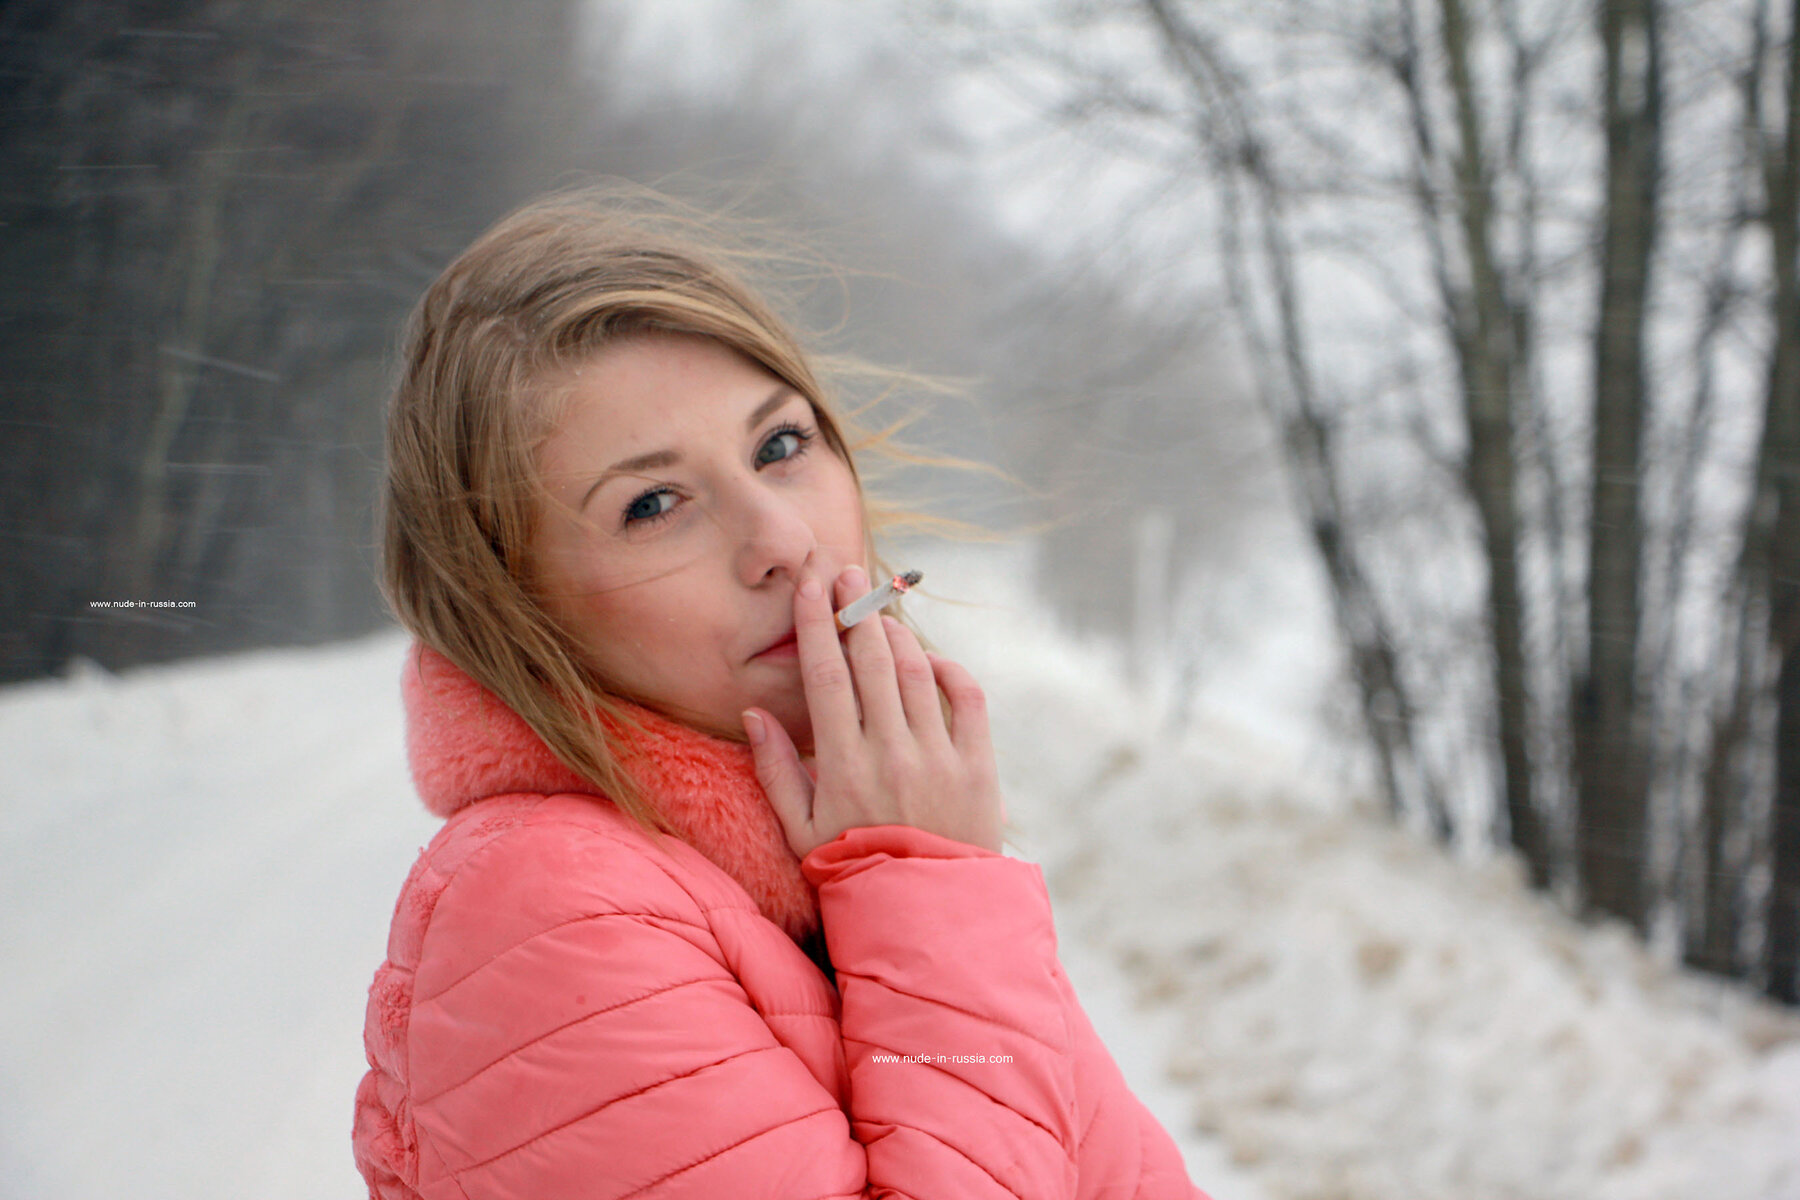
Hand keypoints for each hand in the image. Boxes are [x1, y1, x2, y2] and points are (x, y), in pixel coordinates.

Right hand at [742, 565, 1005, 857]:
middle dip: (856, 608)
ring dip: (896, 632)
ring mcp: (938, 757)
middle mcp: (891, 753)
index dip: (817, 622)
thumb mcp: (800, 830)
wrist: (925, 915)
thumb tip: (752, 712)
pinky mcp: (978, 766)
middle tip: (845, 572)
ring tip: (879, 609)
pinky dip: (949, 669)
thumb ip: (775, 770)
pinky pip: (967, 699)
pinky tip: (929, 659)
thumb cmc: (852, 870)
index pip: (826, 675)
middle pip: (872, 660)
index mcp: (843, 766)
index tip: (809, 584)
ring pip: (916, 672)